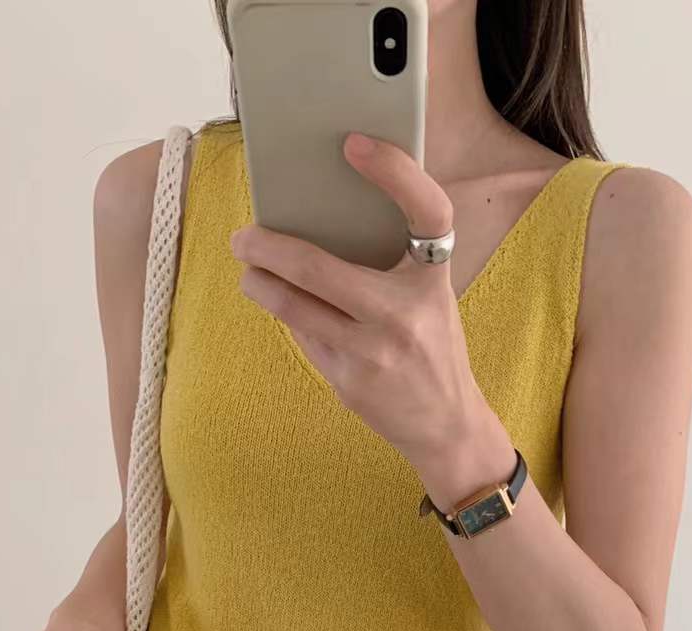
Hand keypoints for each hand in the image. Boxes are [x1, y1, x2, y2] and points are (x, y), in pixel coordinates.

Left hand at [230, 132, 492, 468]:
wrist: (447, 425)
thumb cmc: (432, 345)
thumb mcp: (429, 297)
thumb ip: (391, 262)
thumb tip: (318, 221)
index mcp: (433, 281)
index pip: (427, 212)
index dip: (396, 173)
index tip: (354, 143)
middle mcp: (405, 314)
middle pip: (320, 269)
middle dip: (268, 248)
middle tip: (244, 236)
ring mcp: (374, 352)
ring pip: (295, 308)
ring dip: (260, 285)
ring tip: (249, 271)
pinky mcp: (349, 382)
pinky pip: (305, 337)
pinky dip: (289, 317)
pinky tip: (282, 306)